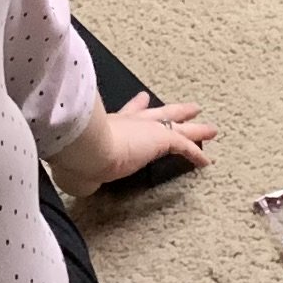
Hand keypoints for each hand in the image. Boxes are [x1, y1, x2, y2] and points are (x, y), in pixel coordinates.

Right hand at [64, 88, 216, 194]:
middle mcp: (130, 123)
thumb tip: (71, 182)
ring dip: (195, 129)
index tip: (143, 101)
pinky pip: (185, 147)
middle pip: (159, 114)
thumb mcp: (75, 158)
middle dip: (174, 111)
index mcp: (111, 125)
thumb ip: (76, 167)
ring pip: (178, 127)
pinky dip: (196, 153)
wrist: (86, 147)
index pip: (128, 114)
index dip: (137, 107)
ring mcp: (146, 130)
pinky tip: (207, 160)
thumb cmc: (76, 152)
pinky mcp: (160, 140)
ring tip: (210, 129)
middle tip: (189, 108)